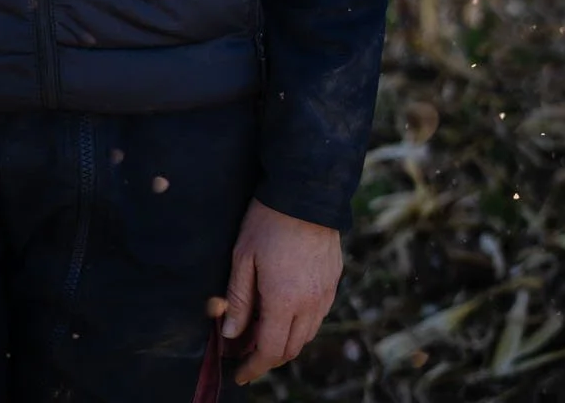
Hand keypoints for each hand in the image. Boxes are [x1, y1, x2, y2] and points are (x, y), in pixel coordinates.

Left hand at [215, 198, 340, 384]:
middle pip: (290, 349)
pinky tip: (284, 310)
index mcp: (284, 301)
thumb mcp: (243, 257)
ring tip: (262, 330)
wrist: (306, 192)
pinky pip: (317, 316)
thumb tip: (230, 334)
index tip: (239, 373)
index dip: (253, 367)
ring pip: (306, 335)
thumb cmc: (268, 221)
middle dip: (267, 357)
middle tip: (246, 351)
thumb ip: (238, 299)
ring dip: (285, 341)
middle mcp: (310, 304)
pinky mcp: (333, 282)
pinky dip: (300, 324)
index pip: (269, 351)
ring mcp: (325, 295)